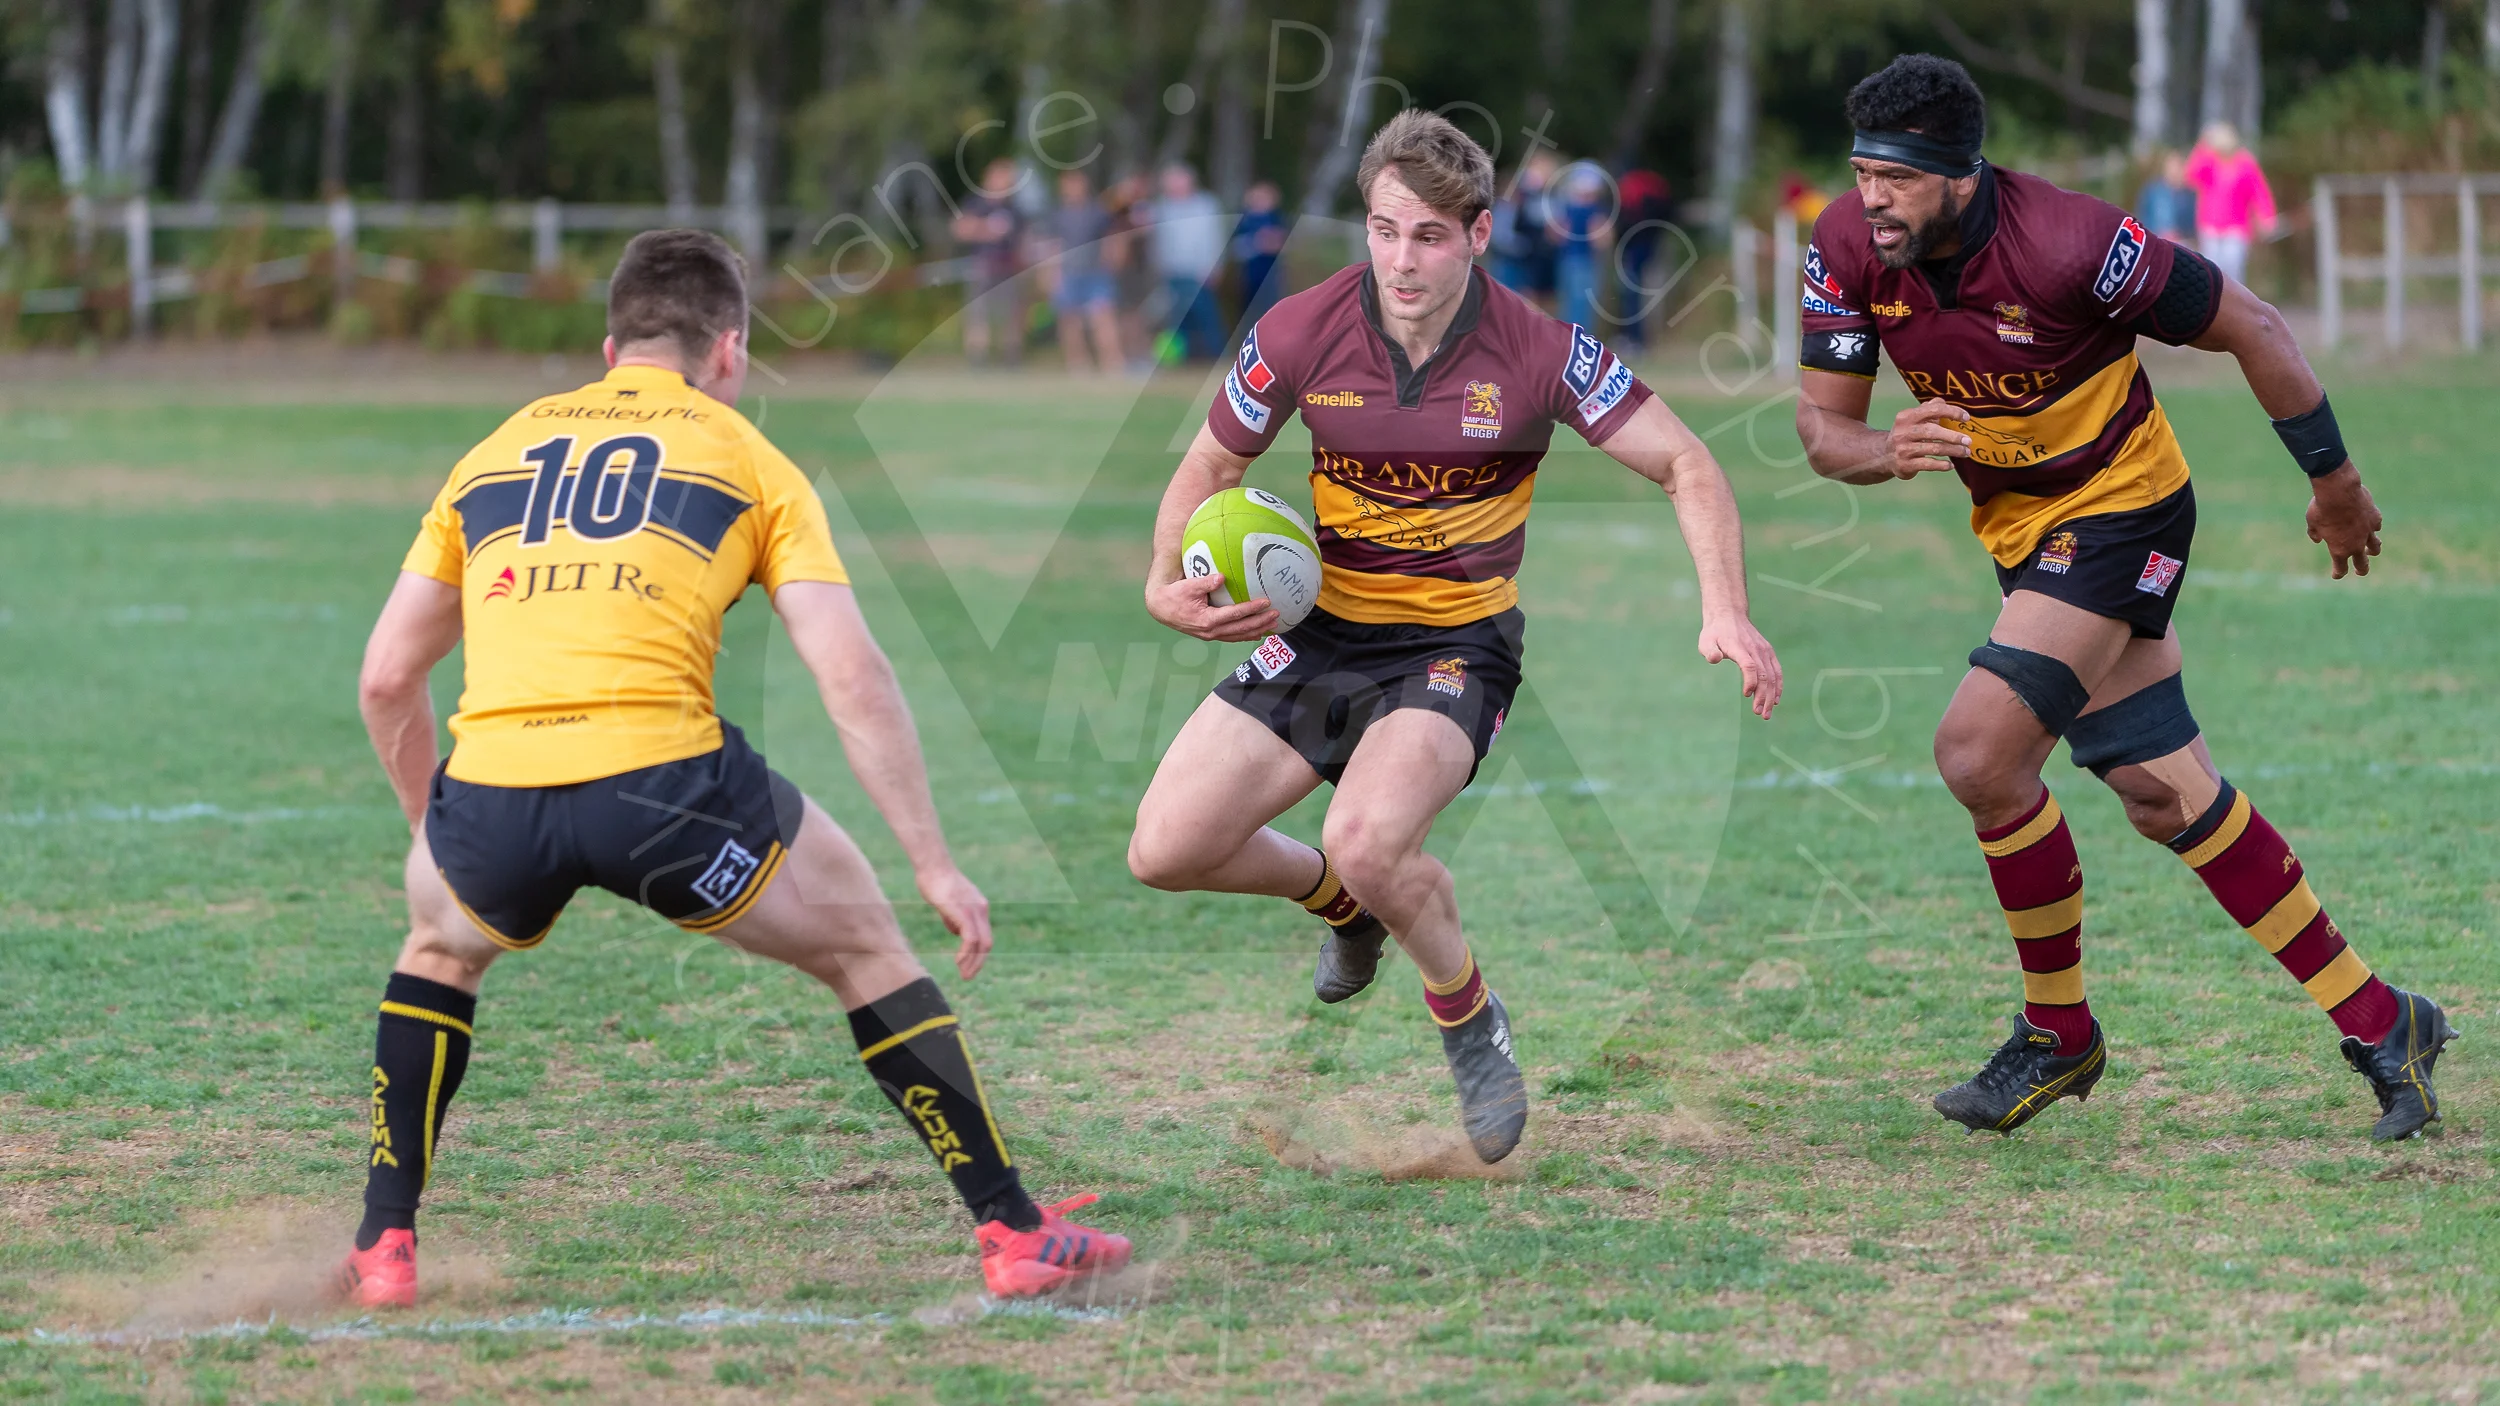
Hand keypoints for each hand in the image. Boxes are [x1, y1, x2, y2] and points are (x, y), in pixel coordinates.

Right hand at [915, 864, 993, 979]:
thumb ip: (953, 918)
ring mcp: (974, 910)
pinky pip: (971, 938)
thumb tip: (955, 932)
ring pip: (981, 944)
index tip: (967, 967)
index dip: (978, 954)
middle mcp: (981, 910)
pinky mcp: (964, 912)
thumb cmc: (935, 881)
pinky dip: (967, 953)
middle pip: (987, 943)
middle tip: (967, 977)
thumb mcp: (948, 903)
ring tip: (964, 975)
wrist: (932, 865)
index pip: (984, 936)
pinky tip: (958, 961)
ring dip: (973, 962)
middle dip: (978, 963)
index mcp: (979, 908)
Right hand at [1146, 570, 1280, 642]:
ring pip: (1238, 636)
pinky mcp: (1210, 634)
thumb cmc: (1174, 594)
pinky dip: (1246, 635)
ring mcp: (1210, 635)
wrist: (1161, 608)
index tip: (1266, 602)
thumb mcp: (1188, 585)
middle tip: (1276, 615)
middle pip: (1241, 629)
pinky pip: (1232, 637)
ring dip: (1256, 631)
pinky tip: (1257, 633)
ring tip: (1273, 626)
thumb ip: (1205, 582)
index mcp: (1207, 620)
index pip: (1235, 614)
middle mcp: (1211, 631)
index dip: (1252, 609)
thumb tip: (1221, 577)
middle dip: (1260, 622)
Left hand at [1698, 613, 1782, 719]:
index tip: (1747, 695)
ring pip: (1772, 675)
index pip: (1749, 666)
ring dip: (1771, 695)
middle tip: (1759, 714)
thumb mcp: (1705, 640)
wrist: (1729, 615)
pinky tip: (1775, 700)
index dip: (1750, 681)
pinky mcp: (1768, 652)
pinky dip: (1778, 685)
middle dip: (1763, 696)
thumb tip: (1714, 659)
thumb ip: (1709, 650)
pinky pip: (1777, 670)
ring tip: (1766, 713)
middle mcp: (1755, 649)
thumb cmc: (1715, 632)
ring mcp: (1764, 650)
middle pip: (1764, 675)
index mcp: (1739, 647)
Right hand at [1885, 400, 1972, 477]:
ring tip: (1965, 452)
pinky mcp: (1905, 465)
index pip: (1932, 410)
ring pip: (1932, 449)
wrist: (1885, 456)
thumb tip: (1943, 402)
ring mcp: (1903, 449)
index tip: (1966, 418)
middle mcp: (1903, 432)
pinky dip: (1941, 465)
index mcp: (1906, 416)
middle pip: (1932, 431)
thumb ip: (1928, 408)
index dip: (1952, 412)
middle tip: (1968, 440)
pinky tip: (1951, 465)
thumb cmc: (1906, 434)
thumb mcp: (1913, 419)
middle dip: (1953, 436)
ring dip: (1952, 451)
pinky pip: (1927, 465)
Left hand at [2305, 461, 2382, 578]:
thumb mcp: (2313, 522)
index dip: (2338, 573)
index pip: (2341, 568)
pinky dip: (2373, 529)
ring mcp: (2368, 532)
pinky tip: (2371, 527)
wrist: (2339, 491)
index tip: (2336, 574)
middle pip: (2363, 564)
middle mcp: (2356, 544)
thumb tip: (2317, 539)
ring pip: (2375, 547)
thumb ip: (2315, 533)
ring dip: (2373, 551)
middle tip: (2360, 571)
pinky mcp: (2375, 519)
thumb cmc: (2322, 508)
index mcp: (2339, 549)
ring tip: (2371, 551)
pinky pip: (2376, 527)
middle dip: (2361, 569)